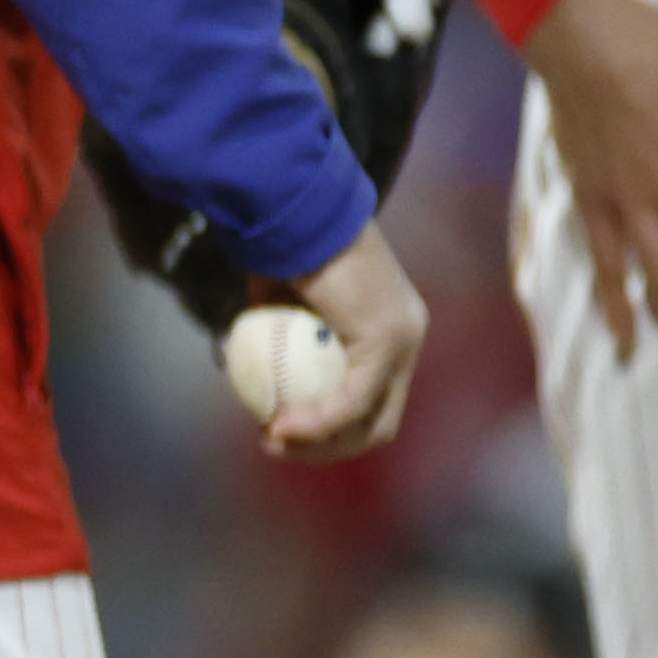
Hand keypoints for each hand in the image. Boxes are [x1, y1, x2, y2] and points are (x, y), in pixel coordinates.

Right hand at [268, 221, 427, 461]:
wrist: (296, 212)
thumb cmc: (281, 243)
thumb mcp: (278, 297)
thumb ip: (278, 333)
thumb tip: (249, 367)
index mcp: (390, 324)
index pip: (372, 394)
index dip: (330, 423)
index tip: (281, 425)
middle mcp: (408, 335)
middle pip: (380, 418)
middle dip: (329, 445)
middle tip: (276, 442)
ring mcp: (405, 340)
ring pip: (373, 420)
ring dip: (322, 443)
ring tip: (273, 440)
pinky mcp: (388, 341)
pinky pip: (351, 401)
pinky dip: (315, 422)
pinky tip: (279, 426)